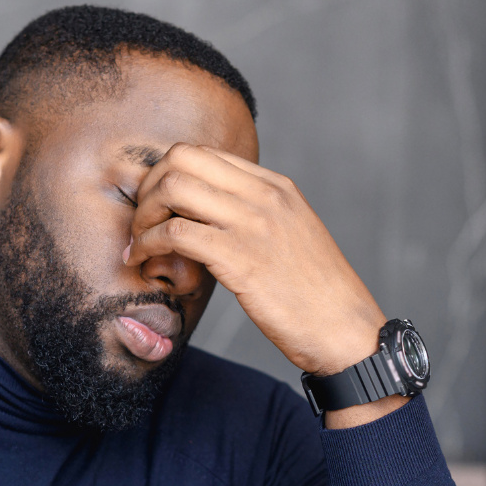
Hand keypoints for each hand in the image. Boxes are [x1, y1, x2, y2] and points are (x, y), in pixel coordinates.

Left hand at [124, 144, 386, 377]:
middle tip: (141, 224)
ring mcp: (253, 224)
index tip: (157, 208)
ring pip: (173, 189)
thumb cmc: (317, 297)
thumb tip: (213, 222)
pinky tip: (145, 263)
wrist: (345, 330)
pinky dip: (149, 245)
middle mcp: (264, 196)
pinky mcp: (240, 259)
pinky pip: (176, 234)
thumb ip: (258, 220)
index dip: (168, 177)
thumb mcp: (292, 239)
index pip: (205, 155)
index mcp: (276, 187)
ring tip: (139, 246)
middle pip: (182, 159)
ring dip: (143, 217)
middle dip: (149, 188)